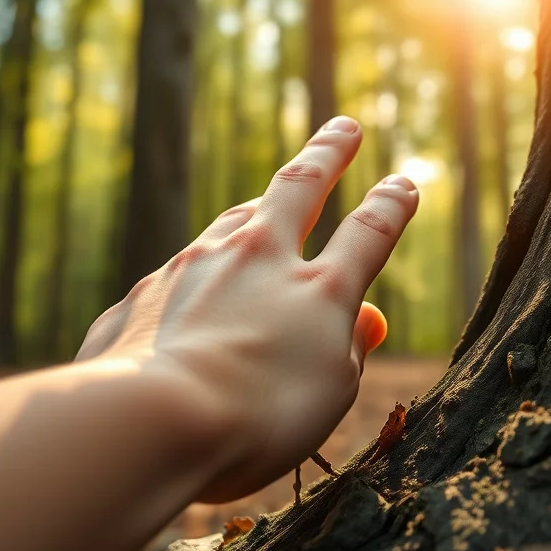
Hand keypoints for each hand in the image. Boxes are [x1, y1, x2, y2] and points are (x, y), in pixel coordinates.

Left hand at [75, 116, 418, 501]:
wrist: (150, 422)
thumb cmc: (257, 421)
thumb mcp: (330, 394)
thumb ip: (350, 347)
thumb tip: (366, 317)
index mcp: (319, 289)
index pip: (368, 234)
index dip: (391, 207)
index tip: (404, 184)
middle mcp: (257, 259)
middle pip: (298, 188)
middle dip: (326, 155)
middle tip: (343, 128)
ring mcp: (194, 268)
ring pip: (233, 222)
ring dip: (256, 210)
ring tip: (263, 205)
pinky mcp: (145, 294)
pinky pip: (180, 276)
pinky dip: (197, 279)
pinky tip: (191, 298)